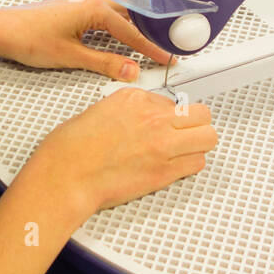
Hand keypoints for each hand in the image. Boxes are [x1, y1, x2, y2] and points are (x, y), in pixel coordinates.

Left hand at [0, 0, 175, 81]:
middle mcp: (91, 1)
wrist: (0, 30)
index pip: (132, 32)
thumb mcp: (70, 57)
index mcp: (94, 9)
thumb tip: (130, 70)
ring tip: (152, 41)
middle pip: (131, 16)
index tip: (168, 58)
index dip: (152, 48)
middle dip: (150, 32)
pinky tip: (123, 35)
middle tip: (168, 47)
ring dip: (136, 27)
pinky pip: (107, 14)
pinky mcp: (74, 9)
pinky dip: (120, 25)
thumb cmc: (27, 38)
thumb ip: (104, 64)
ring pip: (119, 13)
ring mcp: (82, 3)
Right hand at [16, 87, 216, 223]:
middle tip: (185, 134)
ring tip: (184, 151)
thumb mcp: (99, 111)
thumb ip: (127, 112)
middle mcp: (153, 118)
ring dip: (198, 144)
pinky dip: (190, 166)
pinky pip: (197, 164)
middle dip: (195, 124)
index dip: (169, 116)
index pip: (172, 101)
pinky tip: (175, 167)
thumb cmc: (70, 149)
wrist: (65, 176)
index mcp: (134, 98)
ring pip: (208, 138)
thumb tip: (140, 120)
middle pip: (201, 114)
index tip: (164, 124)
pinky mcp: (164, 171)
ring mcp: (162, 144)